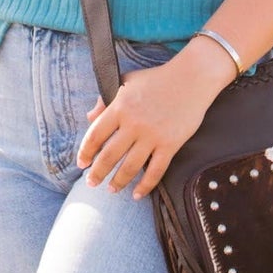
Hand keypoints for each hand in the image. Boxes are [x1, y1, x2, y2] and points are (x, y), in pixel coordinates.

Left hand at [76, 59, 214, 200]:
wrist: (192, 78)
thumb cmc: (156, 79)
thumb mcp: (126, 81)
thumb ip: (105, 99)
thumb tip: (89, 117)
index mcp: (120, 107)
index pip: (95, 135)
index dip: (85, 152)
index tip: (81, 163)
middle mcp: (133, 123)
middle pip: (109, 155)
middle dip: (97, 173)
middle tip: (91, 183)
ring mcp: (152, 135)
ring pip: (130, 167)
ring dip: (117, 182)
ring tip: (111, 190)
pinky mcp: (170, 144)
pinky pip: (155, 171)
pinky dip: (145, 186)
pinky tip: (137, 194)